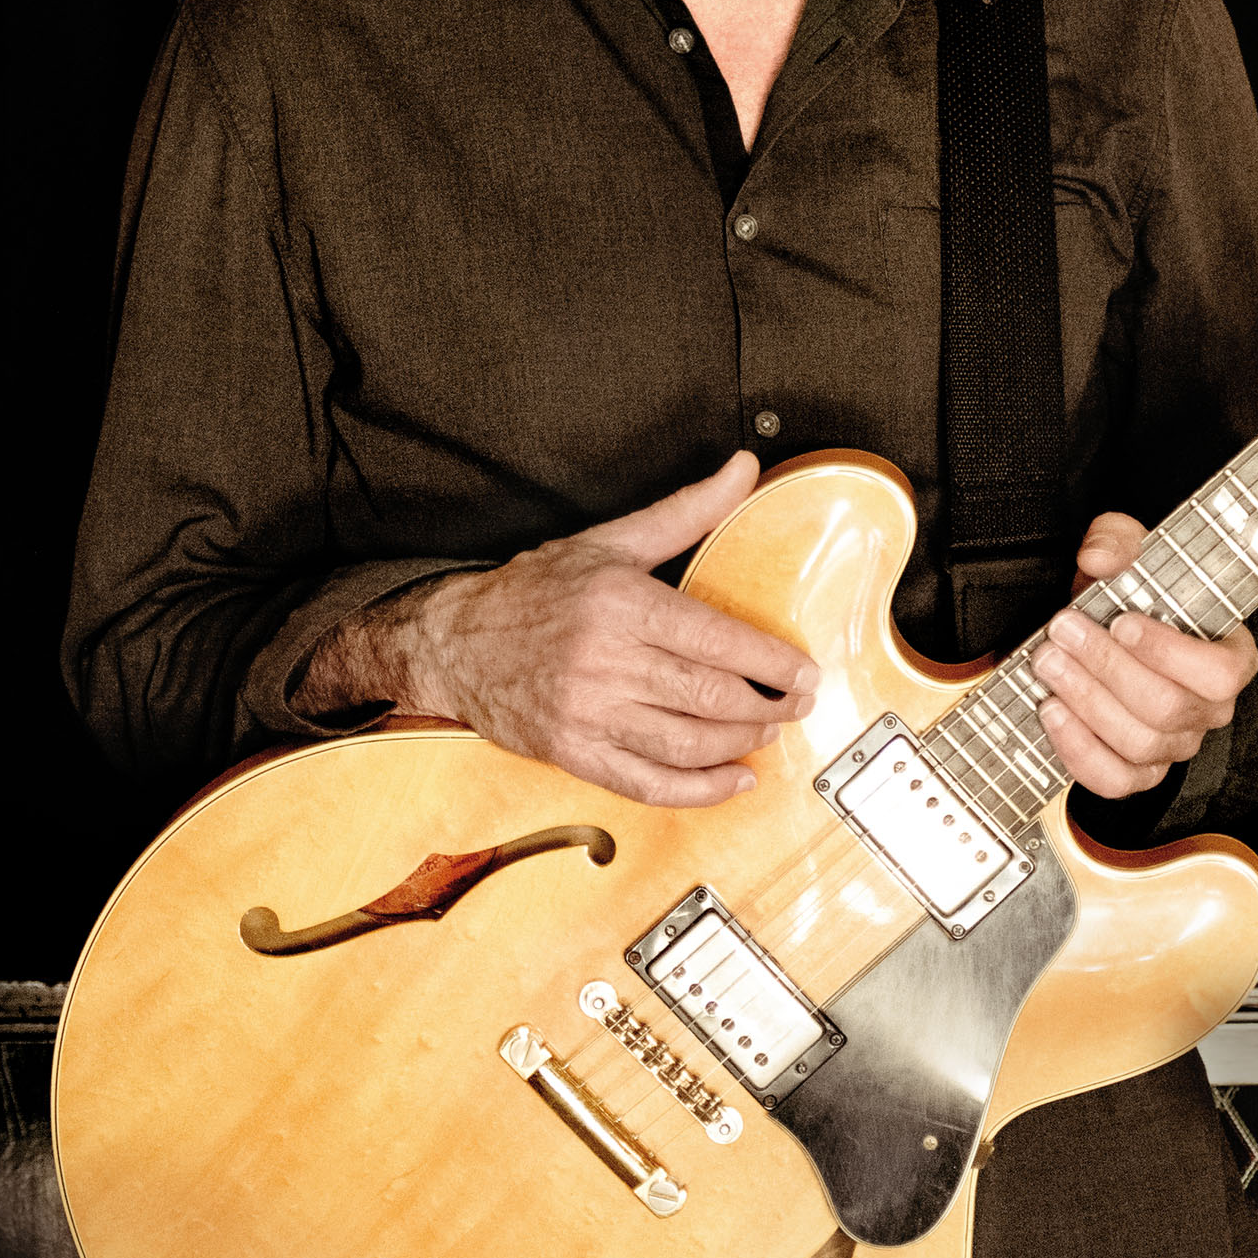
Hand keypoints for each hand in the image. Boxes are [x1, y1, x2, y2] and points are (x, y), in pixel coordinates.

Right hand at [297, 451, 819, 807]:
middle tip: (797, 705)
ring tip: (767, 733)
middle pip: (709, 697)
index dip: (773, 663)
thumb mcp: (610, 540)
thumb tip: (745, 467)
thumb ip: (686, 511)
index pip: (716, 641)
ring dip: (740, 745)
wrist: (452, 643)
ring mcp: (587, 713)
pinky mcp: (572, 753)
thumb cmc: (533, 590)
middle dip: (767, 707)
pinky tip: (733, 780)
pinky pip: (649, 784)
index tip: (805, 672)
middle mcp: (604, 661)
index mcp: (620, 603)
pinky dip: (700, 790)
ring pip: (686, 744)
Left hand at [1032, 512, 1257, 797]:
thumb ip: (1119, 540)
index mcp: (1229, 658)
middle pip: (1168, 708)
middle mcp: (1209, 710)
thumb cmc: (1129, 594)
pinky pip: (1114, 781)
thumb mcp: (1127, 549)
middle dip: (1106, 668)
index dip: (1170, 654)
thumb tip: (1099, 557)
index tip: (1122, 622)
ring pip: (1139, 743)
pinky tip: (1052, 710)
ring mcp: (1174, 746)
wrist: (1101, 629)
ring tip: (1048, 663)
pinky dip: (1078, 749)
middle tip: (1063, 632)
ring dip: (1085, 700)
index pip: (1221, 674)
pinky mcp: (1137, 773)